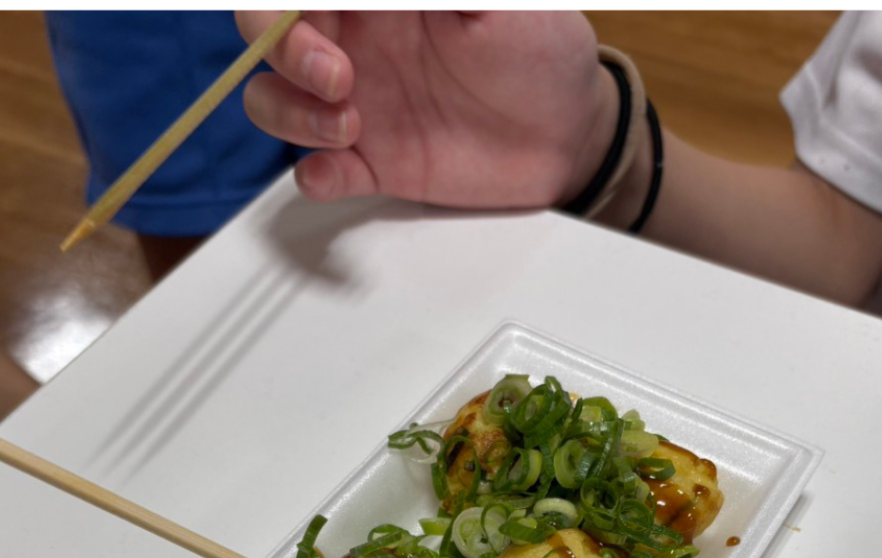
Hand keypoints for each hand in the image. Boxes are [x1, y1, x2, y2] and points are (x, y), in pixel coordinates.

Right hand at [236, 11, 616, 207]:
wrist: (571, 136)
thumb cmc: (544, 53)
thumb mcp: (502, 1)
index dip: (291, 3)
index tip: (324, 13)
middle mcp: (357, 43)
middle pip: (269, 33)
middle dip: (284, 50)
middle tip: (337, 77)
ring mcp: (360, 105)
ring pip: (275, 101)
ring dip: (290, 114)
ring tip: (348, 126)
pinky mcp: (375, 164)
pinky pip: (317, 171)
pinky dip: (313, 176)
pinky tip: (334, 173)